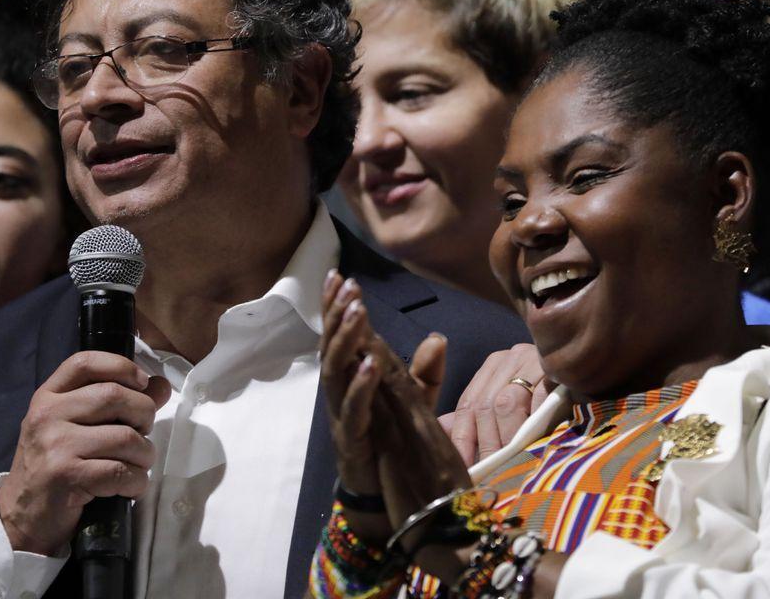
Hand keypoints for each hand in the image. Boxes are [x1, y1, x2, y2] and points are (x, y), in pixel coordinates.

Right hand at [0, 351, 169, 554]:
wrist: (23, 516)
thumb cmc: (57, 465)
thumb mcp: (77, 426)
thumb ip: (119, 403)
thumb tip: (161, 385)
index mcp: (48, 397)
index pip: (85, 362)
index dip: (121, 366)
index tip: (142, 383)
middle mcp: (47, 415)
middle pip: (115, 396)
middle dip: (144, 415)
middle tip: (142, 434)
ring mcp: (55, 445)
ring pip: (126, 437)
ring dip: (144, 455)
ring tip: (137, 464)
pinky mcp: (66, 476)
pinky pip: (121, 471)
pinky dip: (136, 481)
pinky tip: (129, 486)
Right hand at [320, 270, 452, 542]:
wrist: (385, 495)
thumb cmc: (394, 443)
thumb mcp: (415, 402)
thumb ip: (425, 371)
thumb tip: (438, 336)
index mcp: (352, 380)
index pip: (340, 336)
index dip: (336, 307)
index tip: (339, 274)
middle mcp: (340, 394)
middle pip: (331, 347)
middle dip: (337, 315)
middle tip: (348, 286)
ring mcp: (341, 416)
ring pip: (334, 373)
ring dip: (345, 341)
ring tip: (358, 313)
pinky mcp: (351, 440)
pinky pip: (352, 410)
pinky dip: (361, 386)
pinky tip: (371, 363)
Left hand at [440, 344, 550, 464]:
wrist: (589, 363)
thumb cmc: (545, 400)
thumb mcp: (505, 403)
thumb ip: (475, 418)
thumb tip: (441, 431)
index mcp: (492, 368)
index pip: (468, 407)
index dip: (463, 441)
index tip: (465, 471)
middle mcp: (508, 359)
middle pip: (485, 406)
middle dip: (487, 445)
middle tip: (493, 475)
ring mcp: (532, 359)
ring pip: (506, 403)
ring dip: (509, 438)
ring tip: (513, 463)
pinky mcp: (556, 366)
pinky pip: (540, 397)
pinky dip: (537, 423)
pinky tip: (538, 443)